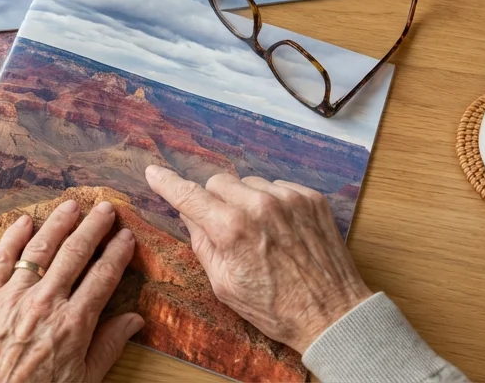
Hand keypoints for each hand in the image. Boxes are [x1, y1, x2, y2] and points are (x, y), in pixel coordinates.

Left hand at [0, 199, 143, 382]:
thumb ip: (108, 346)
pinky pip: (1, 258)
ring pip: (40, 247)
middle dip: (93, 227)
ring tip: (71, 206)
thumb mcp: (83, 380)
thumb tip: (134, 320)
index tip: (126, 236)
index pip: (103, 276)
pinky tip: (25, 221)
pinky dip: (13, 236)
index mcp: (74, 323)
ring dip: (58, 223)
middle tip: (105, 209)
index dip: (117, 252)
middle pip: (75, 253)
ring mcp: (13, 296)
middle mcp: (46, 302)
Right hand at [144, 165, 371, 353]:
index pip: (188, 195)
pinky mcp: (310, 198)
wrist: (331, 313)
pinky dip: (272, 202)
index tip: (154, 172)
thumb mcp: (224, 284)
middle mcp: (258, 205)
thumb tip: (189, 214)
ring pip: (248, 183)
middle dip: (214, 201)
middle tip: (224, 227)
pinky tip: (280, 229)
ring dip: (245, 201)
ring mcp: (288, 198)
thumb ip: (202, 243)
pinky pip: (277, 187)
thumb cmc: (274, 307)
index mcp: (231, 229)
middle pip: (218, 182)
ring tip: (259, 232)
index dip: (167, 183)